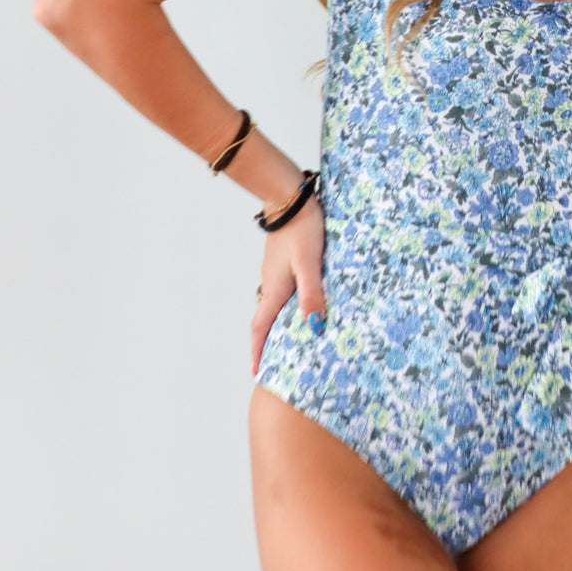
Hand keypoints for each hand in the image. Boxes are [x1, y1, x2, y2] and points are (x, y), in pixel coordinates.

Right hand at [250, 196, 326, 376]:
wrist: (290, 198)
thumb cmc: (303, 229)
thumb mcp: (310, 263)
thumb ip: (312, 295)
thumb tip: (313, 328)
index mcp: (275, 288)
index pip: (261, 328)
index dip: (259, 351)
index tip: (258, 373)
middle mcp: (271, 282)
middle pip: (266, 319)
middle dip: (267, 343)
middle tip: (274, 362)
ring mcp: (275, 270)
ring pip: (274, 304)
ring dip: (277, 324)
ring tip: (289, 339)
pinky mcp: (282, 260)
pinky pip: (281, 290)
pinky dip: (286, 305)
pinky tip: (300, 303)